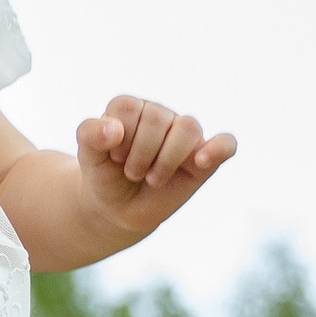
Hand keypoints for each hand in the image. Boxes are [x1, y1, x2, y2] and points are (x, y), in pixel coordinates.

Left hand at [76, 95, 235, 233]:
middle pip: (157, 118)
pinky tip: (201, 161)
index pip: (128, 107)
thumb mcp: (88, 159)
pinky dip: (219, 149)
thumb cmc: (105, 177)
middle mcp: (160, 115)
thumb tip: (113, 129)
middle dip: (140, 153)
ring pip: (188, 128)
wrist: (119, 209)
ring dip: (165, 159)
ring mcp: (184, 135)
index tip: (112, 158)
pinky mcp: (205, 158)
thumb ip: (89, 136)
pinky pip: (226, 144)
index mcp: (131, 108)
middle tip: (132, 173)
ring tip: (152, 178)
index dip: (118, 138)